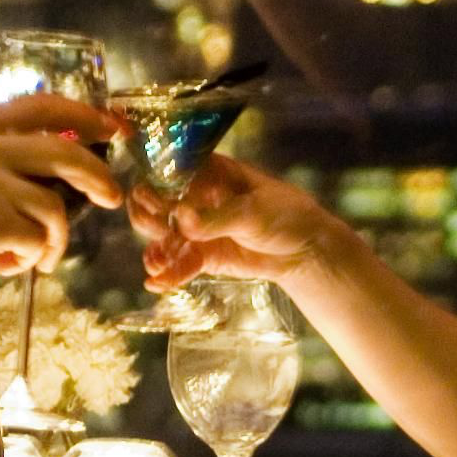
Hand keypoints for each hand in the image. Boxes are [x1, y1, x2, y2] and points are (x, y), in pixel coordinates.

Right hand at [0, 92, 121, 341]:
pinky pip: (39, 237)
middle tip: (111, 196)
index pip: (44, 105)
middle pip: (67, 149)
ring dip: (58, 236)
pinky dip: (34, 256)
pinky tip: (8, 266)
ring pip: (57, 203)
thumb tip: (48, 167)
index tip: (112, 129)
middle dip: (98, 175)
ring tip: (42, 255)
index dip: (87, 115)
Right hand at [136, 151, 343, 290]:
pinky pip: (181, 264)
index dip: (157, 184)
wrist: (306, 250)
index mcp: (210, 173)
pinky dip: (168, 273)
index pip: (173, 173)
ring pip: (166, 236)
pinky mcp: (205, 256)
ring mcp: (199, 229)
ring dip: (156, 248)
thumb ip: (216, 219)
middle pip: (160, 204)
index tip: (152, 199)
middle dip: (149, 216)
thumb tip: (183, 221)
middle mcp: (198, 198)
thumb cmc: (286, 215)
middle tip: (154, 228)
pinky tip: (156, 282)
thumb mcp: (253, 213)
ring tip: (154, 262)